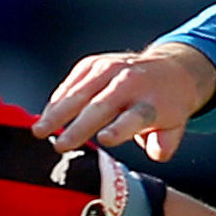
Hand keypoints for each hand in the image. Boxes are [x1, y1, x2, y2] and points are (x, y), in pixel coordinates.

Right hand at [32, 43, 215, 160]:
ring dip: (58, 112)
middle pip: (101, 106)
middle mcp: (129, 82)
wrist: (170, 68)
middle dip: (78, 127)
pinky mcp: (93, 63)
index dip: (120, 128)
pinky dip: (58, 100)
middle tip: (60, 146)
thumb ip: (165, 143)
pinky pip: (71, 83)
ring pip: (80, 92)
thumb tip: (156, 152)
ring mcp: (109, 69)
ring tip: (40, 131)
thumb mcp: (175, 127)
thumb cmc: (167, 106)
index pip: (135, 116)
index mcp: (151, 102)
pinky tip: (46, 116)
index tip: (105, 139)